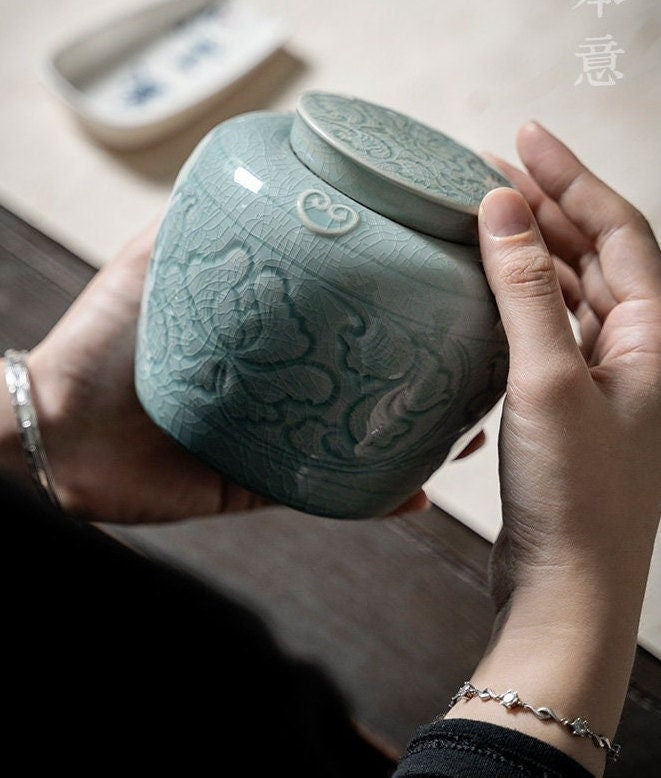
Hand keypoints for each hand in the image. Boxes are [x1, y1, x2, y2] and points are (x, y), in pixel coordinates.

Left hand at [4, 223, 430, 523]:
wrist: (59, 430)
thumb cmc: (100, 342)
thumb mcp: (153, 264)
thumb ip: (193, 225)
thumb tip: (245, 174)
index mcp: (262, 340)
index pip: (338, 320)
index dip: (387, 308)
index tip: (436, 284)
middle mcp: (277, 388)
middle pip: (360, 381)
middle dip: (418, 376)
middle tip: (472, 358)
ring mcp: (274, 440)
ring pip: (358, 439)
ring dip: (412, 437)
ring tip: (464, 426)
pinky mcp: (261, 487)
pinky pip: (327, 494)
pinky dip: (373, 498)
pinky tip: (416, 492)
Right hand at [445, 122, 659, 774]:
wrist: (566, 585)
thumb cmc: (574, 493)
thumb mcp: (550, 379)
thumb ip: (528, 291)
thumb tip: (502, 209)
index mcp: (655, 337)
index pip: (618, 229)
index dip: (571, 178)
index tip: (523, 139)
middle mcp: (636, 352)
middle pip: (594, 255)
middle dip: (546, 208)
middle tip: (489, 172)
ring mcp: (600, 379)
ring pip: (569, 293)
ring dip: (531, 253)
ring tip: (485, 218)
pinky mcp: (564, 405)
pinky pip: (545, 332)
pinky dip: (517, 302)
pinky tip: (487, 292)